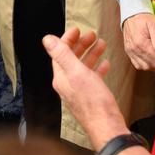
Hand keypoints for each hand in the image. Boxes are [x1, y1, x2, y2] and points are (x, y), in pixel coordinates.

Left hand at [43, 28, 128, 144]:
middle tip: (91, 35)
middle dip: (81, 45)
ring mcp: (79, 91)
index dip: (68, 39)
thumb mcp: (77, 72)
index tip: (77, 29)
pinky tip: (105, 64)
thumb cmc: (93, 102)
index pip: (60, 53)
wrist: (107, 125)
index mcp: (61, 78)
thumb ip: (62, 55)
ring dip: (91, 54)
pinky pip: (92, 78)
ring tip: (101, 44)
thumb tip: (47, 39)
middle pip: (71, 58)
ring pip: (83, 67)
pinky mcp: (91, 96)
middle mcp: (68, 84)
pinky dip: (98, 68)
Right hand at [122, 13, 154, 71]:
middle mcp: (134, 49)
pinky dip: (147, 66)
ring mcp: (131, 52)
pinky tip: (153, 64)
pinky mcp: (129, 52)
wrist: (131, 14)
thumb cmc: (142, 18)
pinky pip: (138, 65)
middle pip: (152, 64)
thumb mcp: (152, 23)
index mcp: (141, 42)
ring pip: (145, 67)